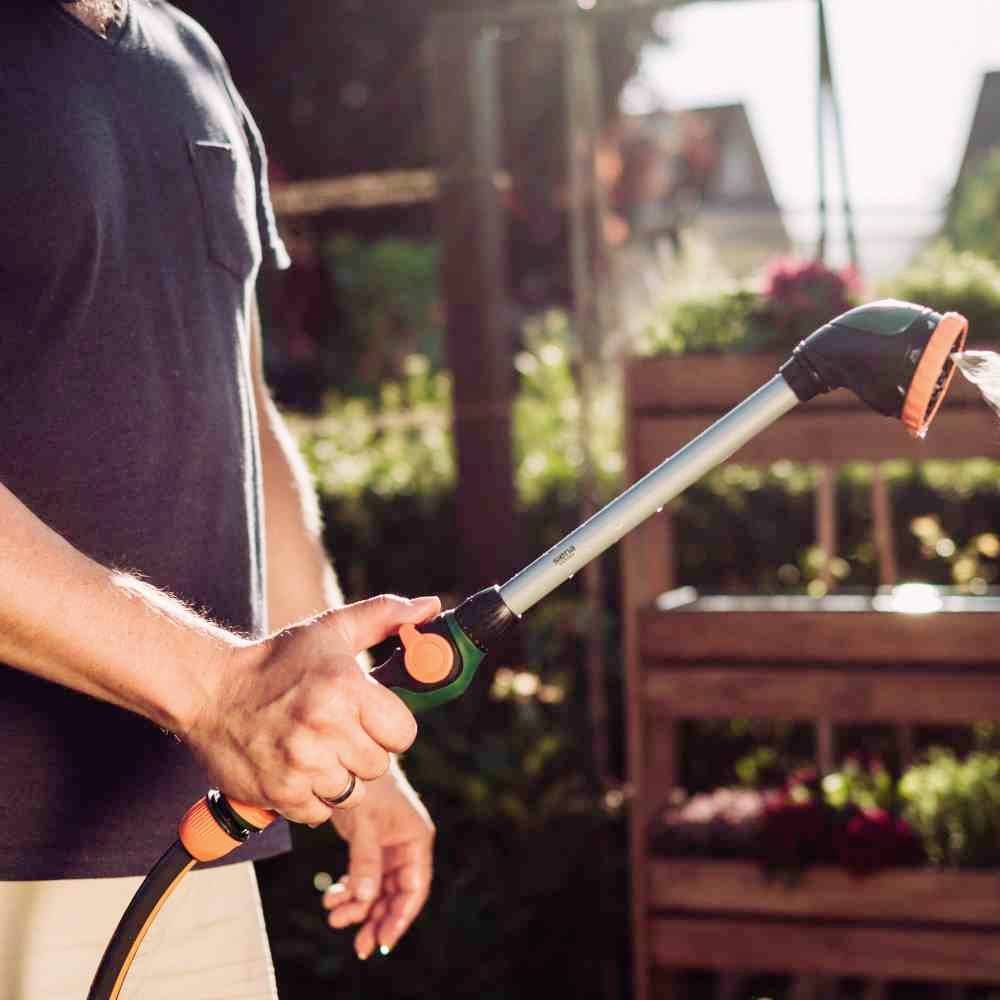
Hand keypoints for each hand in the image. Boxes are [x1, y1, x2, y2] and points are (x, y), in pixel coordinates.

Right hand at [185, 594, 440, 824]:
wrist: (211, 690)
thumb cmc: (278, 660)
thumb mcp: (332, 629)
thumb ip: (386, 616)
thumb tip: (431, 607)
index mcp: (344, 688)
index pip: (403, 733)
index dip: (391, 727)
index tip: (371, 717)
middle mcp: (325, 729)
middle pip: (380, 765)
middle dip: (364, 750)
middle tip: (336, 729)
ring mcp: (302, 765)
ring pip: (353, 793)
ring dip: (340, 776)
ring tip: (315, 748)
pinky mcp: (280, 794)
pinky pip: (320, 813)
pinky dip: (312, 796)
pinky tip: (295, 767)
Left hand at [323, 764, 434, 958]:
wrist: (349, 758)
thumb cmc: (365, 786)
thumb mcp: (364, 824)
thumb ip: (366, 862)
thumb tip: (365, 900)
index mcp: (416, 840)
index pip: (413, 887)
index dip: (400, 917)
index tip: (382, 941)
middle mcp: (406, 846)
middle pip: (396, 893)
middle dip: (377, 919)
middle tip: (359, 946)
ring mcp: (389, 846)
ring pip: (378, 889)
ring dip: (358, 906)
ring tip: (334, 916)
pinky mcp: (371, 844)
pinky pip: (365, 877)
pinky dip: (350, 889)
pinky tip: (331, 897)